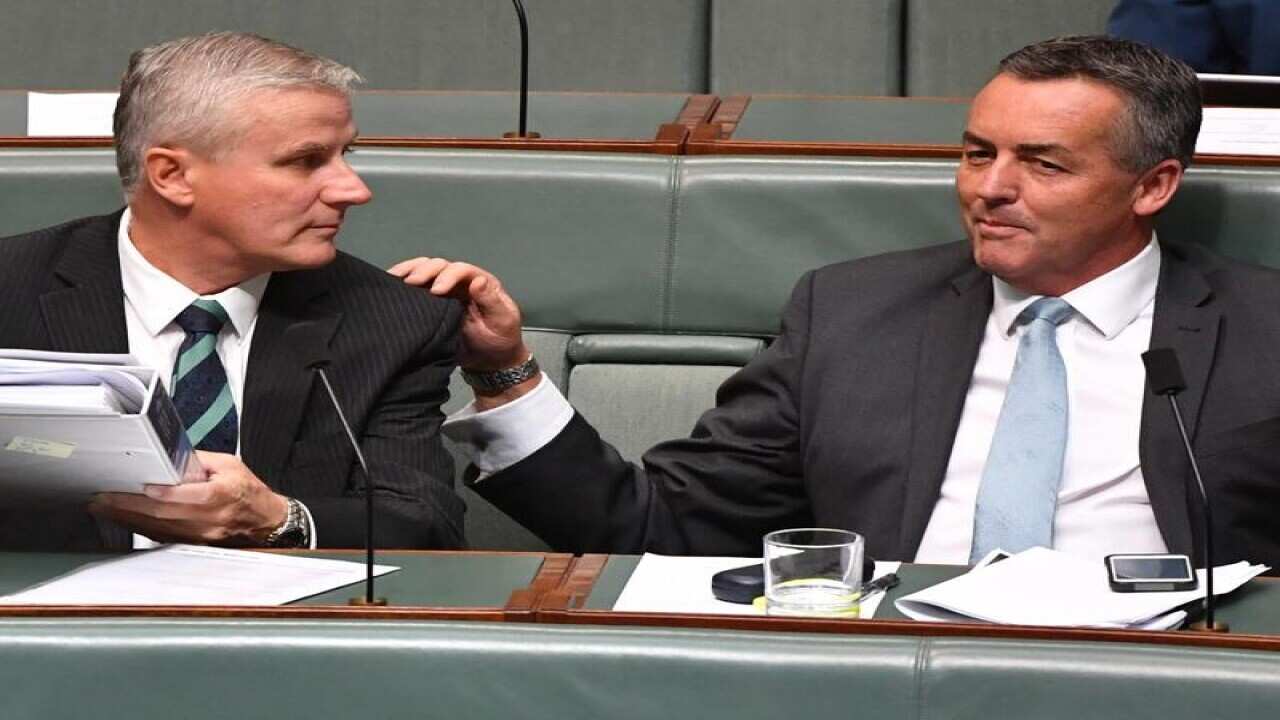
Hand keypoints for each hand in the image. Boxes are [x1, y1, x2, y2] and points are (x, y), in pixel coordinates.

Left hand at [89, 451, 288, 545]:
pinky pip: (161, 536)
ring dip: (127, 518)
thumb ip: (199, 461)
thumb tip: (169, 457)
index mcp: (221, 495)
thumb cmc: (248, 492)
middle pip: (163, 514)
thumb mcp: (230, 466)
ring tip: (103, 508)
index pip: (189, 496)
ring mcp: (199, 535)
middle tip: (103, 498)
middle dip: (129, 506)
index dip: (164, 494)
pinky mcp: (193, 543)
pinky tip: (123, 520)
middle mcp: (209, 519)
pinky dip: (139, 527)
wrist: (264, 521)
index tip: (141, 488)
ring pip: (157, 528)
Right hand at [388, 257, 528, 370]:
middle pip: (439, 266)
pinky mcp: (429, 303)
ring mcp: (444, 291)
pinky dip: (401, 282)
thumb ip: (492, 301)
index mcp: (480, 282)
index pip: (462, 270)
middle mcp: (460, 282)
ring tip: (394, 278)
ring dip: (408, 271)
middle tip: (410, 283)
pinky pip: (415, 288)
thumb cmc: (500, 340)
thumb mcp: (503, 321)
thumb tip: (477, 281)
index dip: (448, 275)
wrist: (489, 362)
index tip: (437, 291)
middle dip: (424, 271)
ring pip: (424, 271)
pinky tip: (389, 284)